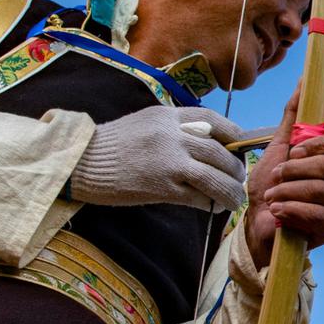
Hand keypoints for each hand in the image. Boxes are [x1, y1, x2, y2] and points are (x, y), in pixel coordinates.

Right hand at [69, 106, 246, 212]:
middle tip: (239, 179)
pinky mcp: (161, 187)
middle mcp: (173, 136)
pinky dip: (209, 203)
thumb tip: (210, 142)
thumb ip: (177, 127)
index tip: (241, 147)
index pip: (215, 120)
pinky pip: (197, 197)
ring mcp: (169, 162)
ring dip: (230, 191)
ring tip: (233, 199)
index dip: (234, 136)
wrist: (82, 161)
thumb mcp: (147, 122)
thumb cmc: (114, 144)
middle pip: (220, 153)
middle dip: (236, 169)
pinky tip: (211, 207)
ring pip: (215, 178)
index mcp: (169, 116)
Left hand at [244, 87, 323, 266]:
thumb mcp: (278, 148)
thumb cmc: (270, 188)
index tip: (294, 152)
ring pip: (321, 188)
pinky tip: (279, 211)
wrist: (259, 226)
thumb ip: (293, 117)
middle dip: (294, 170)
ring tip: (273, 197)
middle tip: (277, 177)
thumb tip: (302, 82)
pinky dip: (291, 209)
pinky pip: (318, 212)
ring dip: (287, 191)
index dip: (317, 143)